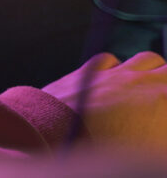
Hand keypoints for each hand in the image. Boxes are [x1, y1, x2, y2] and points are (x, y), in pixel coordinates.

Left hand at [42, 51, 166, 152]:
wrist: (53, 137)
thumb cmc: (104, 148)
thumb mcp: (149, 149)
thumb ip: (158, 135)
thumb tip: (157, 132)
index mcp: (165, 103)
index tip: (164, 118)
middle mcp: (146, 83)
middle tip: (161, 104)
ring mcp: (117, 74)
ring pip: (149, 59)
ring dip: (156, 72)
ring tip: (154, 89)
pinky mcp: (89, 72)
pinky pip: (110, 61)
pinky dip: (117, 69)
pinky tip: (115, 80)